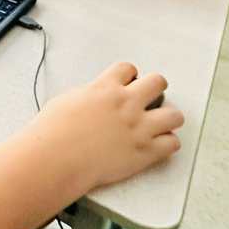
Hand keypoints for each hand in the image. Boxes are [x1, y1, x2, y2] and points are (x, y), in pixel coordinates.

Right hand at [29, 62, 182, 191]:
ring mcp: (138, 128)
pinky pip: (172, 144)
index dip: (129, 76)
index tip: (128, 83)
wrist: (55, 159)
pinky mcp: (144, 152)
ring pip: (174, 115)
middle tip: (149, 99)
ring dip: (168, 118)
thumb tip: (95, 98)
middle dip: (155, 89)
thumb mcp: (67, 100)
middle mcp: (126, 104)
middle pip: (158, 83)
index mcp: (105, 88)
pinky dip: (167, 144)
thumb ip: (89, 95)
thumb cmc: (53, 133)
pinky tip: (157, 146)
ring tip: (159, 124)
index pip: (128, 69)